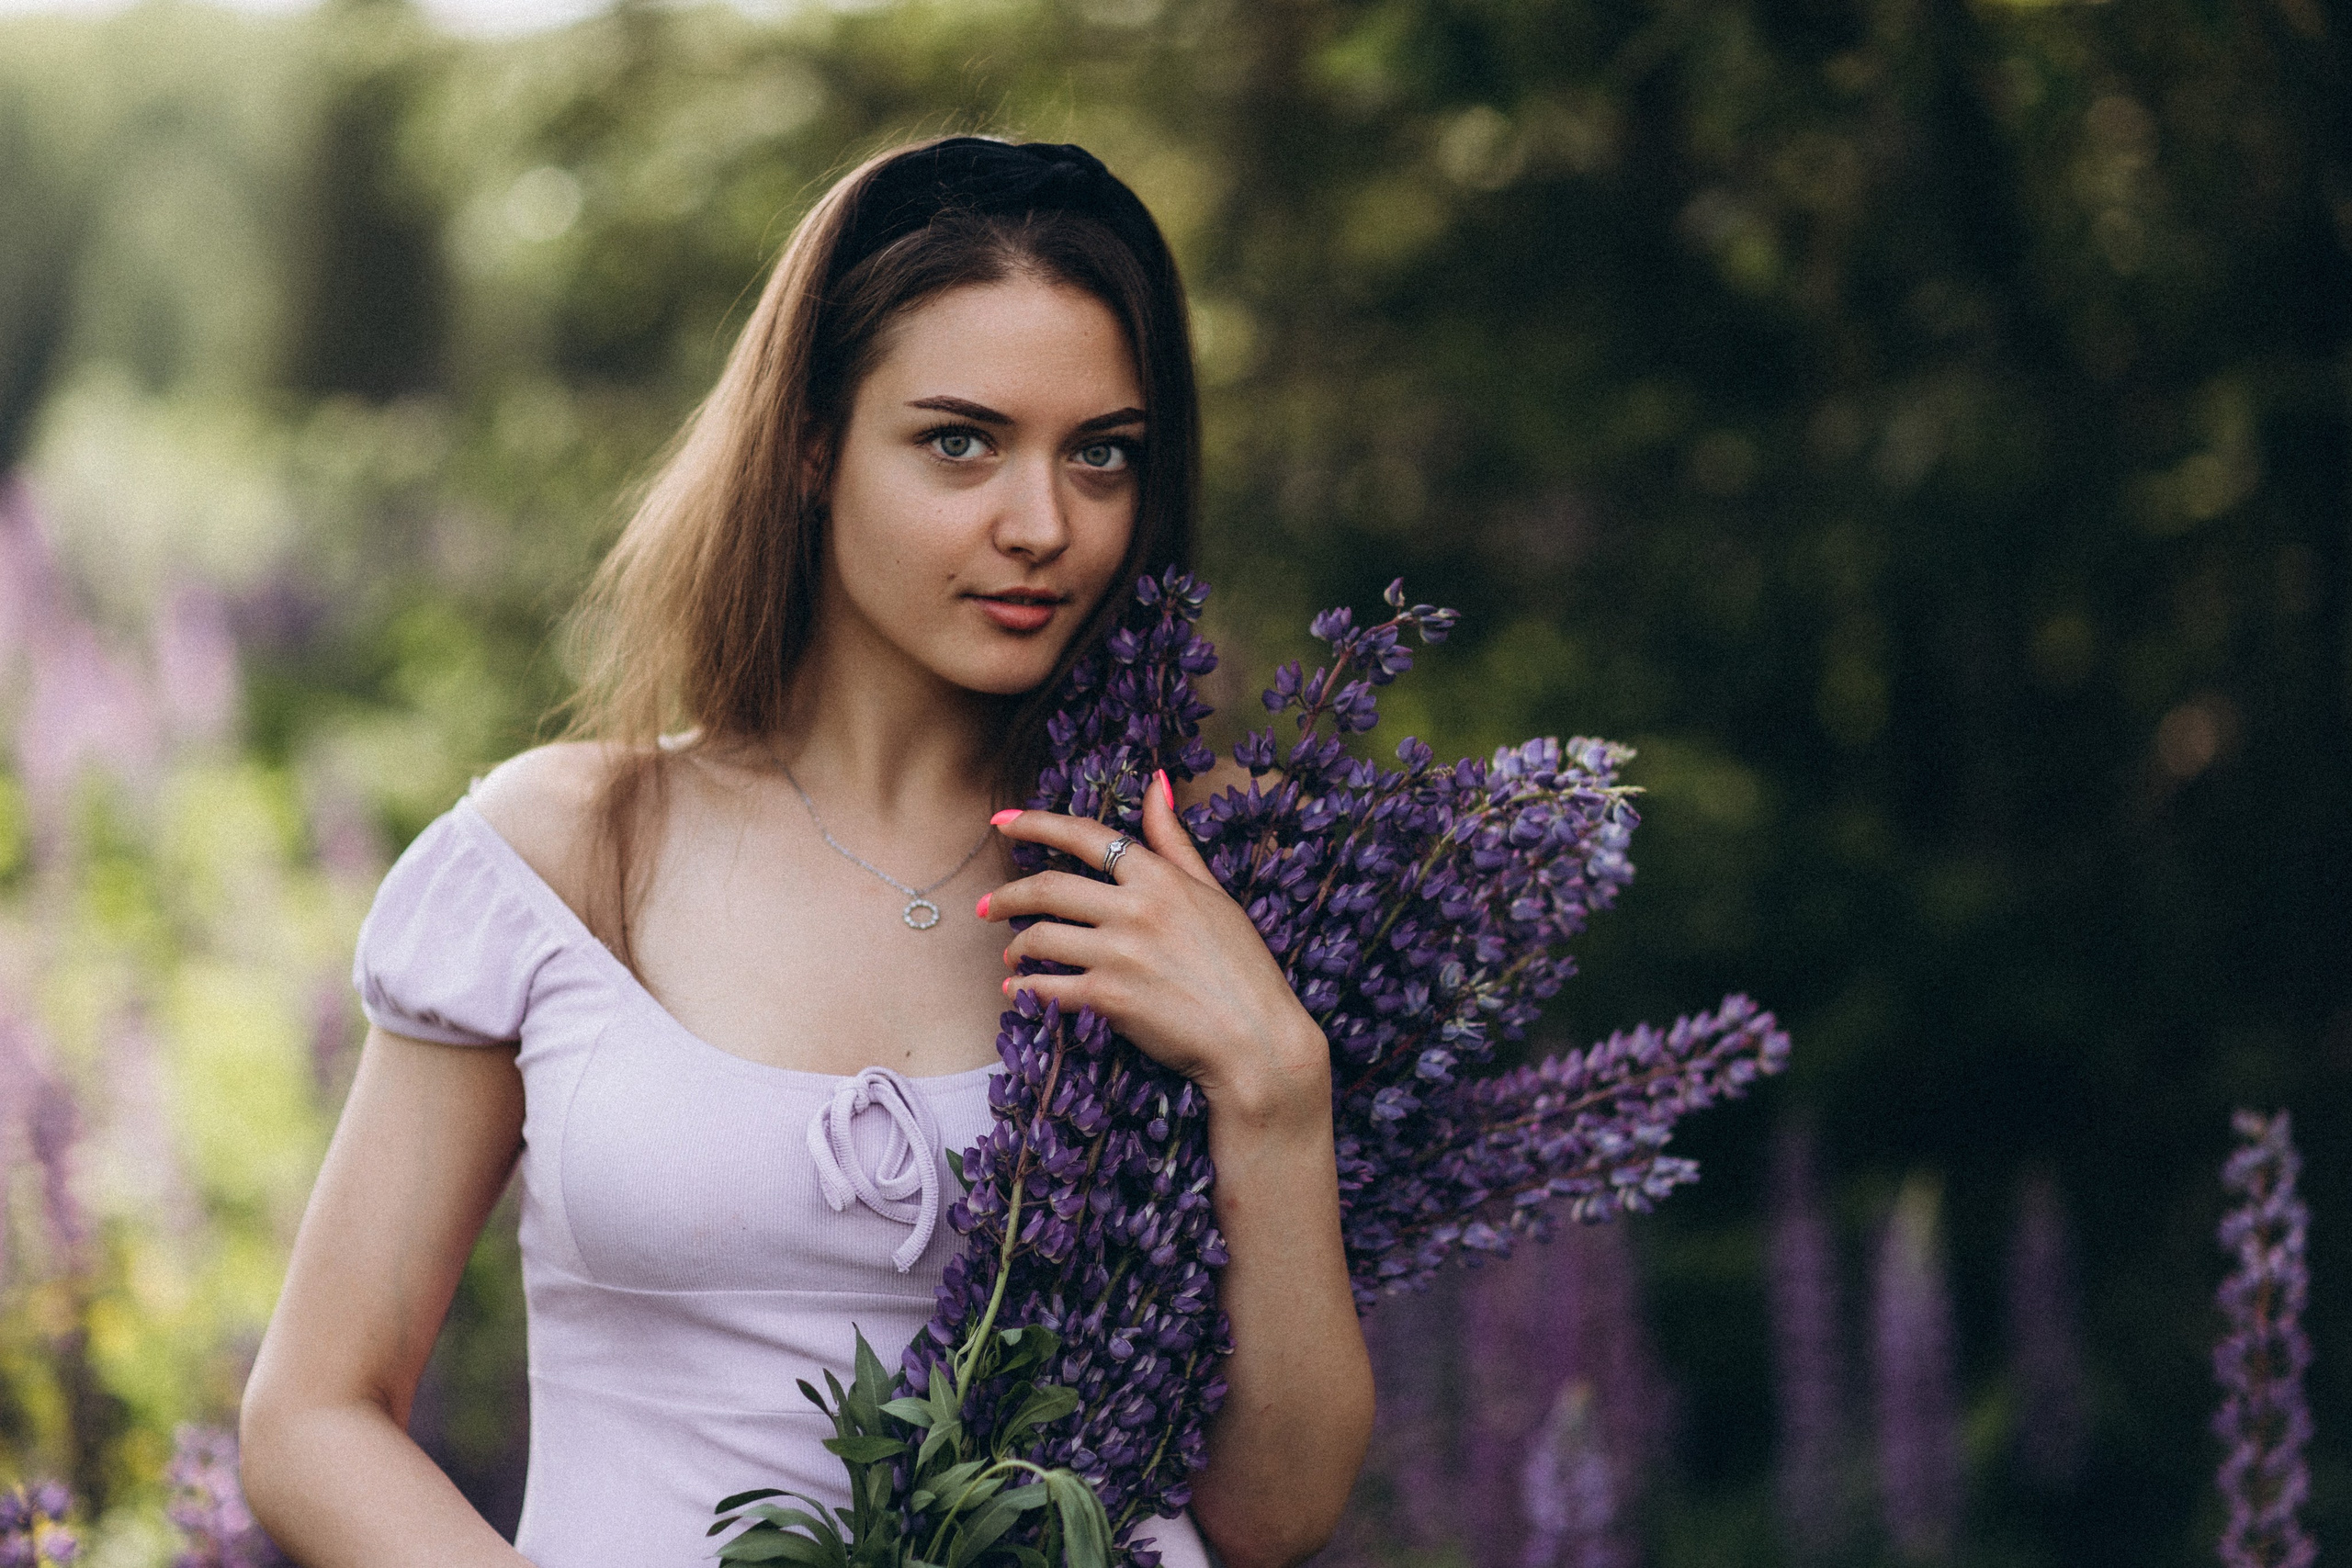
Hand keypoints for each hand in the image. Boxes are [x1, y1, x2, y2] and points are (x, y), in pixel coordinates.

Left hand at [978, 771, 1329, 1129]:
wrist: (1257, 1040)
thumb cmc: (1242, 968)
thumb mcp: (1214, 893)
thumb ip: (1175, 841)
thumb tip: (1157, 782)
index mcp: (1159, 877)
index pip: (1085, 836)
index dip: (1035, 823)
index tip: (1002, 821)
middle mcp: (1135, 909)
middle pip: (1048, 887)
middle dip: (1006, 895)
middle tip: (986, 906)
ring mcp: (1119, 954)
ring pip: (1040, 937)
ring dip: (1014, 947)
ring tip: (1011, 956)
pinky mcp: (1109, 999)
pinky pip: (1045, 987)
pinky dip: (1023, 989)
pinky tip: (1018, 991)